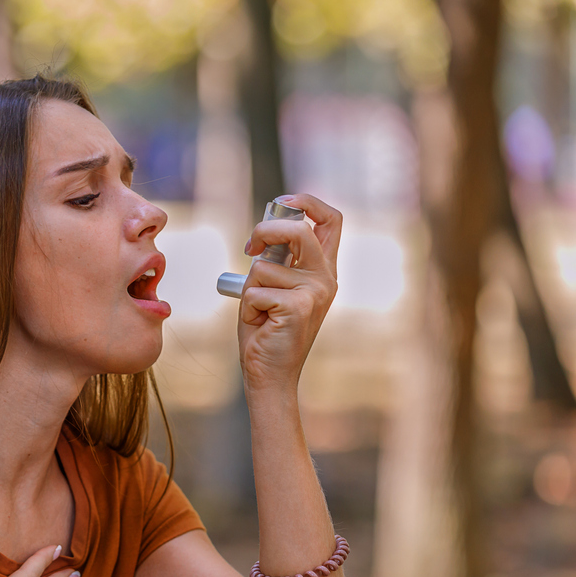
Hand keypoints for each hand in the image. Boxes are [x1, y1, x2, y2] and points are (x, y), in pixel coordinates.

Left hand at [238, 194, 341, 394]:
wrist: (269, 374)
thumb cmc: (266, 331)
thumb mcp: (273, 287)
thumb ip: (276, 261)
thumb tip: (263, 234)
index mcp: (322, 270)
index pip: (330, 221)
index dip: (307, 202)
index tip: (281, 202)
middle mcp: (325, 278)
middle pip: (299, 230)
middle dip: (265, 231)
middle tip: (250, 249)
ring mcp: (315, 292)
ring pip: (264, 267)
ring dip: (250, 289)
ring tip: (259, 313)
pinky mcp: (298, 307)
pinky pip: (255, 291)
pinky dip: (247, 308)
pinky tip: (260, 325)